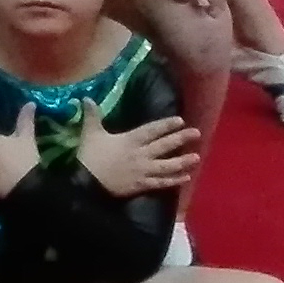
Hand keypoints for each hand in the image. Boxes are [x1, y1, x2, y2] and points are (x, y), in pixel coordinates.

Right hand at [74, 103, 203, 199]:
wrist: (87, 183)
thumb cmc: (90, 156)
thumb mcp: (90, 133)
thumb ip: (92, 115)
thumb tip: (86, 97)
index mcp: (130, 140)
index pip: (152, 130)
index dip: (166, 125)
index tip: (181, 120)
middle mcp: (141, 154)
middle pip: (164, 145)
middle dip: (181, 139)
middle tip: (196, 133)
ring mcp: (144, 171)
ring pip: (167, 165)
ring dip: (183, 161)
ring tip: (197, 157)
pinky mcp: (142, 185)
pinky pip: (161, 182)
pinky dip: (174, 180)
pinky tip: (186, 178)